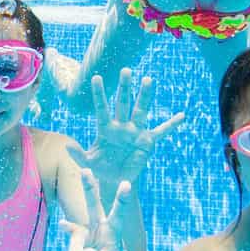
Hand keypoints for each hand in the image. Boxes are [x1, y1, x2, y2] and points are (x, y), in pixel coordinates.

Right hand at [60, 171, 133, 250]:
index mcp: (114, 232)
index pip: (118, 214)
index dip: (121, 199)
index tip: (126, 183)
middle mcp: (99, 227)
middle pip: (93, 205)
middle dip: (89, 187)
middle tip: (85, 169)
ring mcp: (86, 233)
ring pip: (76, 226)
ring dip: (69, 228)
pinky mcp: (77, 242)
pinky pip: (71, 247)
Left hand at [70, 68, 184, 184]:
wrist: (116, 180)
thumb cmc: (100, 168)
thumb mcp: (88, 163)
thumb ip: (78, 155)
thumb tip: (67, 145)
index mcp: (105, 128)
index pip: (101, 108)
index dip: (99, 93)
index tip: (95, 77)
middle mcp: (121, 125)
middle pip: (123, 103)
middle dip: (124, 87)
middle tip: (126, 70)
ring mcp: (135, 131)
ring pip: (141, 110)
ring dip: (145, 96)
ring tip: (148, 80)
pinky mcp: (147, 141)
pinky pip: (161, 131)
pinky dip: (171, 125)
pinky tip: (181, 116)